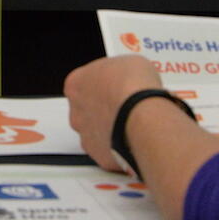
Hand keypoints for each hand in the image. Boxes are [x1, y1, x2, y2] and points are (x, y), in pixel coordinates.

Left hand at [63, 55, 163, 171]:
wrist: (142, 116)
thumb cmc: (133, 87)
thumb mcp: (131, 63)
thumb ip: (121, 72)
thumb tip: (130, 76)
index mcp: (76, 84)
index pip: (84, 84)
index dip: (104, 85)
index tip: (118, 86)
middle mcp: (76, 112)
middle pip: (89, 110)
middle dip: (106, 110)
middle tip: (128, 106)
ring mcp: (86, 136)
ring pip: (98, 133)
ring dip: (113, 129)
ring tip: (136, 124)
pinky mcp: (101, 156)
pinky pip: (111, 152)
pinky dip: (123, 148)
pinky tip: (137, 140)